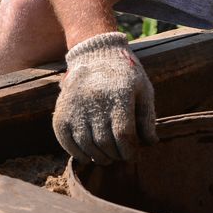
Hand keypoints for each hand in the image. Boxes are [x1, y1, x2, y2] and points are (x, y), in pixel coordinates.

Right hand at [53, 32, 158, 163]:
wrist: (95, 55)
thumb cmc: (125, 75)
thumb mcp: (143, 89)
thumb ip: (148, 117)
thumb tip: (151, 143)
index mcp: (119, 95)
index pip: (124, 135)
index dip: (129, 151)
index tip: (133, 155)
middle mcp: (95, 101)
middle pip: (105, 143)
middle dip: (115, 155)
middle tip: (120, 156)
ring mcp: (76, 106)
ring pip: (86, 145)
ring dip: (98, 157)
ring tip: (107, 157)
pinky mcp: (61, 111)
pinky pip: (66, 140)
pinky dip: (77, 153)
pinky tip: (88, 155)